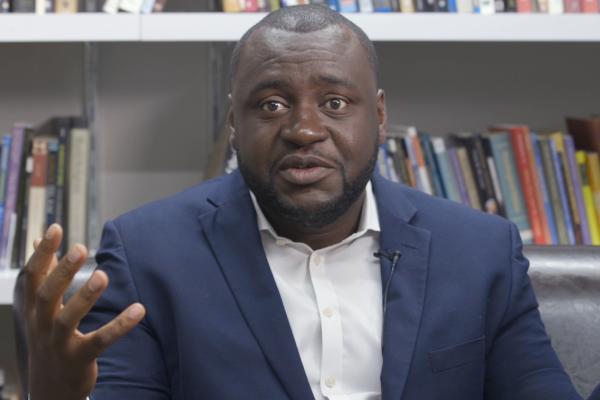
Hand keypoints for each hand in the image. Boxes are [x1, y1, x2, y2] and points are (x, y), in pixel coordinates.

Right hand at [24, 224, 145, 399]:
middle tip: (80, 247)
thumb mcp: (40, 308)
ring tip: (102, 275)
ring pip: (69, 319)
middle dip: (62, 271)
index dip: (43, 253)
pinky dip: (119, 325)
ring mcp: (59, 344)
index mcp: (34, 309)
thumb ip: (43, 274)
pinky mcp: (80, 359)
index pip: (33, 277)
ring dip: (85, 296)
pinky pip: (100, 341)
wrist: (50, 387)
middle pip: (47, 295)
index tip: (55, 229)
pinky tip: (139, 310)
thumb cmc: (49, 337)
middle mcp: (42, 325)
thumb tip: (38, 240)